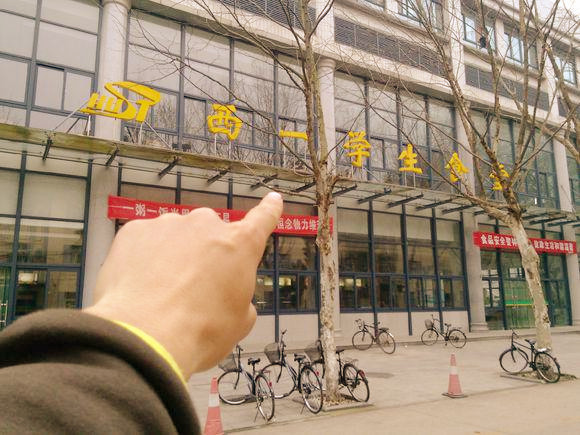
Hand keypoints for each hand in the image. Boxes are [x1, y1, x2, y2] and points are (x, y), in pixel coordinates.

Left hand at [85, 192, 282, 377]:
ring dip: (173, 255)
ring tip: (161, 292)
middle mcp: (206, 225)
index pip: (262, 220)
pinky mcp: (134, 230)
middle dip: (205, 253)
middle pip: (210, 233)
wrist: (146, 337)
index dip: (269, 210)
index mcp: (239, 245)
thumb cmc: (202, 332)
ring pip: (175, 236)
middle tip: (194, 287)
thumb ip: (239, 297)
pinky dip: (144, 258)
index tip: (273, 199)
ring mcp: (168, 224)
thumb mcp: (239, 322)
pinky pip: (145, 241)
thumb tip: (227, 295)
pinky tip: (140, 285)